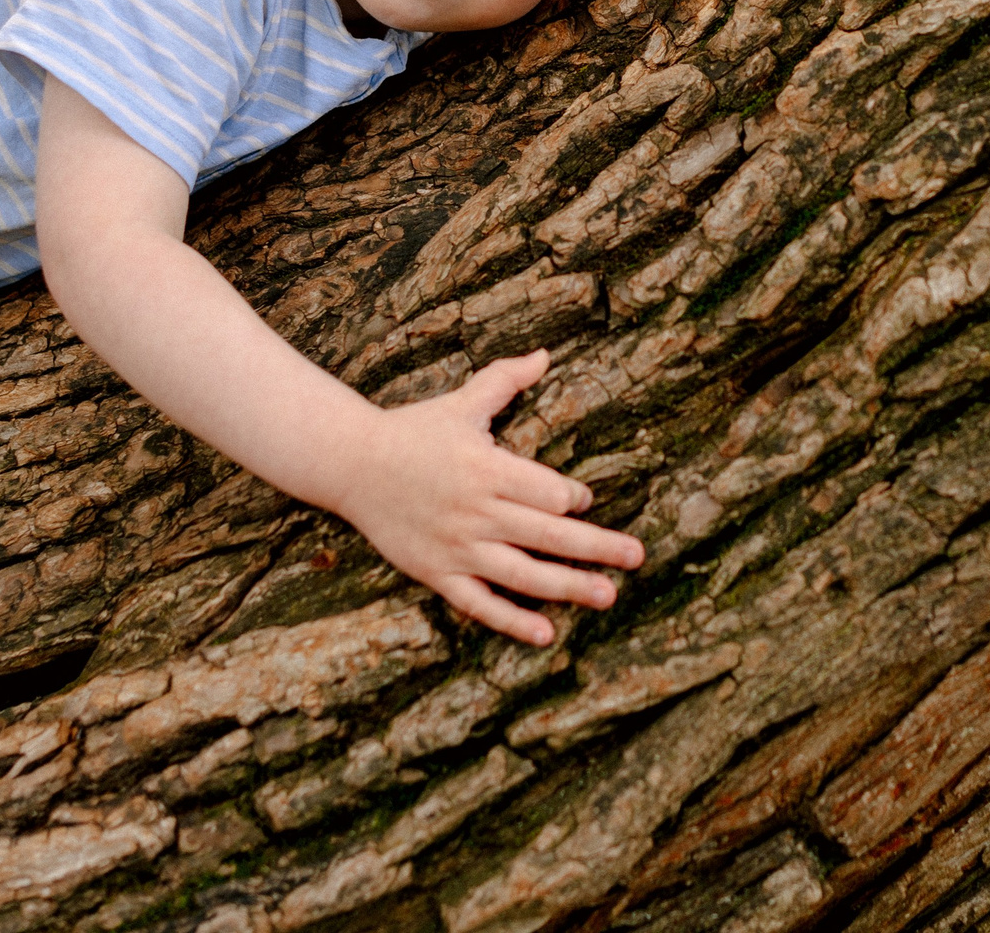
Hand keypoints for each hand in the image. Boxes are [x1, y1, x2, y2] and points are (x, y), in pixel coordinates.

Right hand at [332, 349, 642, 645]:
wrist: (351, 464)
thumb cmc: (414, 430)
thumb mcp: (462, 402)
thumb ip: (505, 381)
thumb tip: (544, 355)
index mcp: (487, 469)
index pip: (546, 491)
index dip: (573, 498)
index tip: (585, 502)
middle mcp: (477, 512)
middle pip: (548, 535)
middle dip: (597, 547)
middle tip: (637, 557)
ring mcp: (458, 547)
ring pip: (523, 574)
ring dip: (568, 587)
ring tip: (607, 595)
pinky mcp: (438, 573)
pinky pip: (480, 604)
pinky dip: (512, 621)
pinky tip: (545, 634)